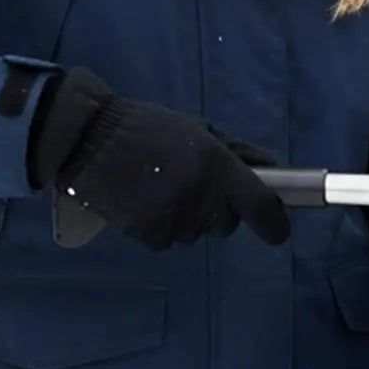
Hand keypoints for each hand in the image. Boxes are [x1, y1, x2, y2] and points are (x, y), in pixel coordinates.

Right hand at [28, 68, 288, 250]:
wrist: (91, 141)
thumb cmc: (150, 129)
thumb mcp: (201, 130)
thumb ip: (240, 152)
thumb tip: (274, 170)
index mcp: (217, 166)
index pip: (261, 205)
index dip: (274, 222)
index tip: (278, 231)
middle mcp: (201, 196)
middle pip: (228, 224)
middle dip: (220, 210)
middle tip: (195, 184)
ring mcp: (175, 219)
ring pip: (197, 233)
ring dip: (189, 217)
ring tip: (162, 187)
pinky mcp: (149, 236)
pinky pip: (169, 240)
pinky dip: (163, 226)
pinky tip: (145, 201)